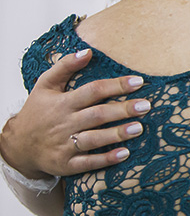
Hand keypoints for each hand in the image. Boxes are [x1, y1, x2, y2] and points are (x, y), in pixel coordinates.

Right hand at [0, 49, 148, 177]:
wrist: (17, 145)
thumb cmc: (37, 112)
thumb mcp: (44, 86)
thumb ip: (65, 66)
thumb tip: (88, 51)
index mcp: (63, 103)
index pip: (93, 91)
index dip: (116, 85)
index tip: (138, 81)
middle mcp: (64, 123)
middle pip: (97, 115)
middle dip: (122, 109)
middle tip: (146, 105)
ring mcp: (65, 145)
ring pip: (94, 139)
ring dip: (117, 134)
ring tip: (139, 127)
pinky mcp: (66, 164)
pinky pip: (88, 163)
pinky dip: (106, 159)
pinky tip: (125, 154)